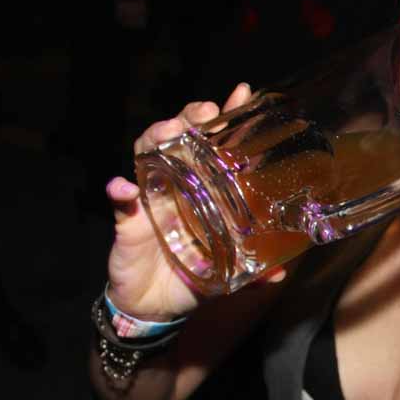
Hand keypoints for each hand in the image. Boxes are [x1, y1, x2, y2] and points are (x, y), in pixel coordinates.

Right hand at [105, 83, 272, 319]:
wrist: (155, 305)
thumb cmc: (192, 275)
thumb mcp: (227, 272)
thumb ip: (252, 271)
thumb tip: (280, 273)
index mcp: (203, 189)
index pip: (214, 143)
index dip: (227, 116)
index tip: (242, 93)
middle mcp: (176, 185)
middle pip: (178, 136)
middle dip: (189, 116)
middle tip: (204, 112)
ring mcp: (150, 199)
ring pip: (147, 154)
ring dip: (157, 137)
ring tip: (170, 132)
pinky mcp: (128, 221)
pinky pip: (121, 203)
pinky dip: (120, 193)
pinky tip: (123, 188)